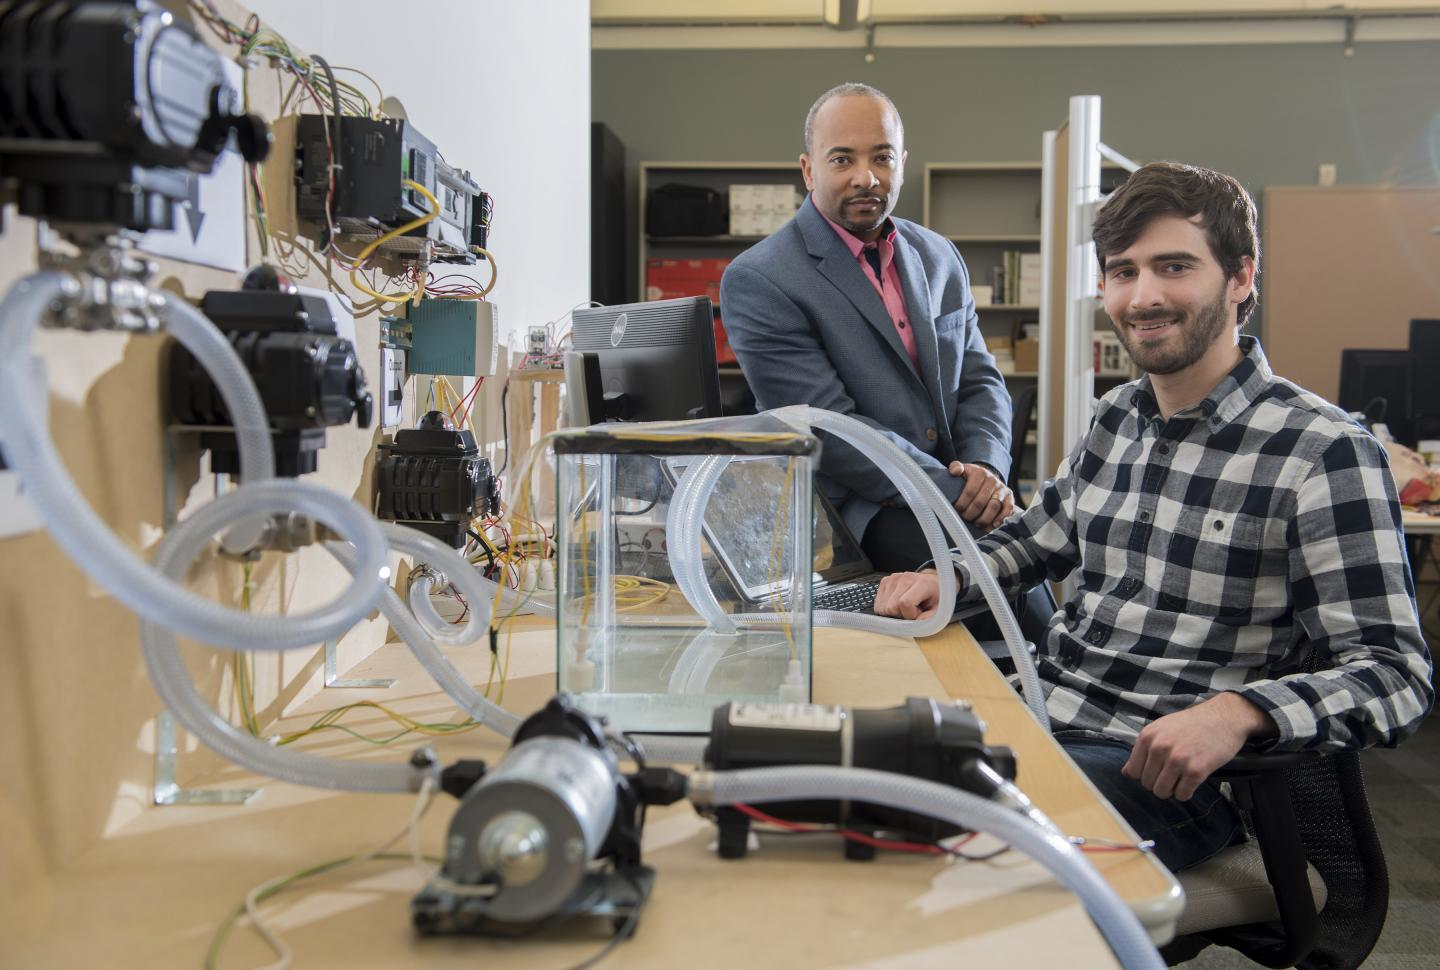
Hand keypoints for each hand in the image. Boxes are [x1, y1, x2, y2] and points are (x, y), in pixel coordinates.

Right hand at [874, 570, 939, 619]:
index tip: (918, 614)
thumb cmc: (935, 597)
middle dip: (901, 615)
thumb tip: (917, 623)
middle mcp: (905, 578)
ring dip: (893, 613)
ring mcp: (892, 579)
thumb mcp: (940, 610)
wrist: (931, 583)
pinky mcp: (884, 582)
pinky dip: (886, 609)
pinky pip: (878, 604)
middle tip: (912, 612)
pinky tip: (897, 605)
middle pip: (891, 607)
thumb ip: (930, 618)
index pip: (904, 603)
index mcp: (922, 583)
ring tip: (906, 608)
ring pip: (883, 607)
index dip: (910, 615)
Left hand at [949, 462, 1013, 528]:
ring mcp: (1002, 489)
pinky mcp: (1009, 497)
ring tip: (976, 523)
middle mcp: (992, 480)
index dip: (962, 504)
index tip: (957, 510)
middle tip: (965, 518)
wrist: (988, 477)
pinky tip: (993, 524)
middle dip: (970, 513)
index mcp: (980, 473)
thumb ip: (956, 467)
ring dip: (983, 518)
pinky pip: (1008, 509)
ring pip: (993, 507)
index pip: (969, 492)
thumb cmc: (972, 477)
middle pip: (980, 502)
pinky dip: (1001, 518)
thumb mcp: (964, 470)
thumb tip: (955, 471)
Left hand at [1121, 693, 1276, 800]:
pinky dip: (1186, 793)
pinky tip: (1191, 782)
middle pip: (1147, 784)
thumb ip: (1143, 749)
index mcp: (1147, 736)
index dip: (1145, 775)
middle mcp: (1159, 748)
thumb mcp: (1161, 729)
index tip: (1157, 771)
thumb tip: (1126, 773)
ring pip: (1162, 792)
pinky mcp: (1196, 771)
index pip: (1133, 771)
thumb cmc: (1192, 724)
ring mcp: (1177, 760)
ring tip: (1181, 779)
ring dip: (1171, 790)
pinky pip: (1182, 795)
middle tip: (1172, 775)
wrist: (1224, 717)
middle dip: (1158, 783)